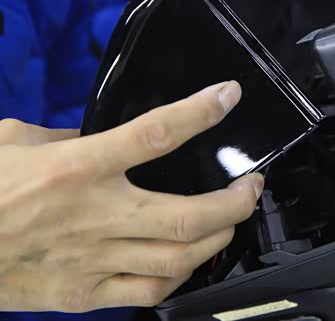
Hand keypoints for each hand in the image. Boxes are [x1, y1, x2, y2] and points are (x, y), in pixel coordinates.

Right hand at [0, 81, 263, 311]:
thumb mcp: (15, 141)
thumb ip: (71, 136)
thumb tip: (108, 135)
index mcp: (75, 168)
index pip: (154, 135)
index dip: (199, 113)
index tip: (227, 96)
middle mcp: (93, 216)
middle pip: (187, 216)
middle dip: (235, 202)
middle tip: (252, 186)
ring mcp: (92, 261)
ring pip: (178, 259)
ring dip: (219, 238)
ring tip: (231, 219)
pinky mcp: (83, 296)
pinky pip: (149, 292)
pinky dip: (181, 275)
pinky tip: (190, 259)